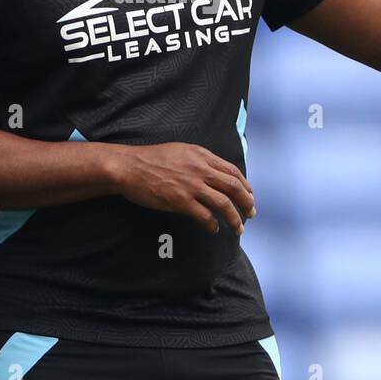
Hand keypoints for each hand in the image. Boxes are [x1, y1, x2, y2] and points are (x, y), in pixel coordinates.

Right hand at [107, 142, 255, 234]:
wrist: (130, 167)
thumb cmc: (152, 159)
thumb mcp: (181, 150)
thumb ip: (200, 160)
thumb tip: (215, 173)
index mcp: (202, 156)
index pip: (232, 171)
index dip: (245, 186)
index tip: (249, 196)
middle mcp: (200, 169)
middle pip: (234, 187)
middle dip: (246, 203)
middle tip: (250, 214)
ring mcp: (191, 185)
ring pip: (223, 203)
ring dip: (235, 218)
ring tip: (238, 228)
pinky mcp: (180, 201)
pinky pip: (204, 215)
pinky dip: (212, 224)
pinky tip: (213, 229)